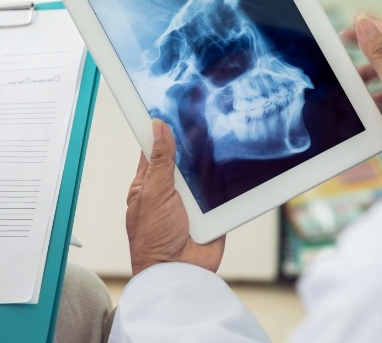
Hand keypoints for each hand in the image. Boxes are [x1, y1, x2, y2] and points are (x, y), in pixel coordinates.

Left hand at [126, 118, 224, 275]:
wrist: (178, 273)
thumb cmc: (152, 239)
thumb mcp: (153, 192)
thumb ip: (160, 160)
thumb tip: (158, 127)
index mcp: (148, 182)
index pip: (154, 148)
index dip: (161, 129)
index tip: (171, 107)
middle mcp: (170, 188)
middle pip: (183, 157)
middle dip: (192, 143)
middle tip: (204, 116)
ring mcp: (191, 200)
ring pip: (203, 172)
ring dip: (210, 163)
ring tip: (221, 136)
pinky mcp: (210, 211)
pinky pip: (220, 191)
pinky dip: (225, 182)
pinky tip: (233, 163)